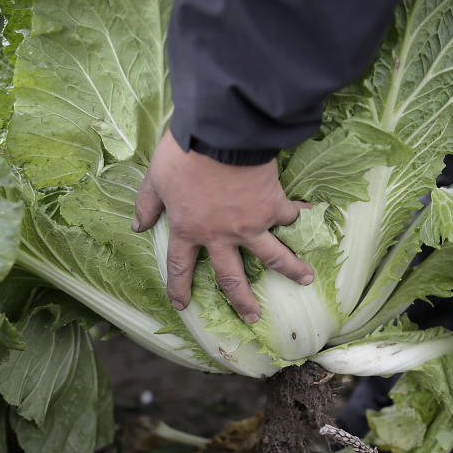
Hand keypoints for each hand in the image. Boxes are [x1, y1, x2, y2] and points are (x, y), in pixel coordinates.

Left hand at [133, 131, 313, 322]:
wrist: (220, 135)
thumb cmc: (183, 155)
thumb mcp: (156, 179)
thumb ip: (146, 205)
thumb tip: (136, 226)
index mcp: (188, 230)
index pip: (180, 267)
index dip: (179, 288)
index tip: (182, 305)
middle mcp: (220, 236)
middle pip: (231, 277)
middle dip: (241, 301)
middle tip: (252, 317)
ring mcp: (249, 225)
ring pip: (272, 257)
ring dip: (291, 270)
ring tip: (306, 280)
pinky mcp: (272, 207)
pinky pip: (290, 215)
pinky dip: (303, 215)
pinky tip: (316, 218)